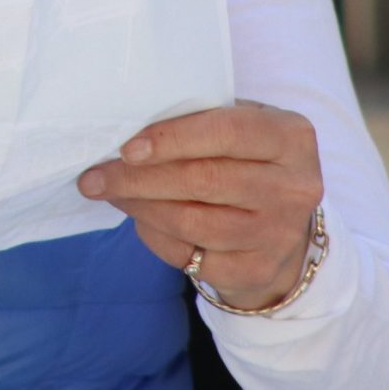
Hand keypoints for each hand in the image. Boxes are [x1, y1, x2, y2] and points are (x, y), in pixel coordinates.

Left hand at [77, 100, 324, 309]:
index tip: (126, 148)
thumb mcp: (241, 126)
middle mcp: (294, 188)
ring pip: (192, 221)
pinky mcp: (257, 270)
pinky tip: (138, 218)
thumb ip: (199, 120)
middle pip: (203, 180)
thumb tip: (127, 131)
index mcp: (291, 138)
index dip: (172, 139)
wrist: (285, 222)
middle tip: (95, 176)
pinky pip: (189, 256)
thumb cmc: (248, 159)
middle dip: (139, 178)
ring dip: (140, 206)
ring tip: (108, 192)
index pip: (227, 132)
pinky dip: (154, 235)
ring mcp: (279, 234)